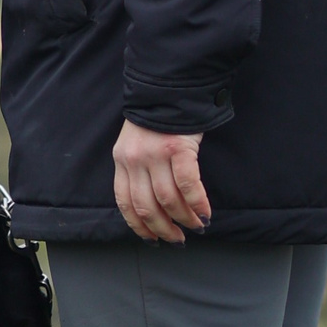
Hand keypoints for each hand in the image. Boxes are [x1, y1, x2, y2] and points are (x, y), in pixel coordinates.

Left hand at [112, 121, 209, 243]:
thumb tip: (153, 206)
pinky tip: (205, 213)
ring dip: (184, 219)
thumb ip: (139, 170)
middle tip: (177, 239)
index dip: (139, 225)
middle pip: (146, 207)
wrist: (170, 87)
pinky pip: (188, 185)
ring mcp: (156, 154)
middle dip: (163, 229)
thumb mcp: (136, 144)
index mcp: (122, 160)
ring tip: (196, 226)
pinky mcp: (178, 149)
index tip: (152, 239)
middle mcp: (135, 160)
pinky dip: (197, 203)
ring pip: (168, 200)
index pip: (125, 202)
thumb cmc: (157, 119)